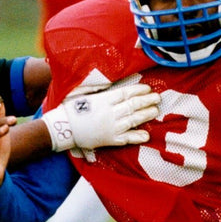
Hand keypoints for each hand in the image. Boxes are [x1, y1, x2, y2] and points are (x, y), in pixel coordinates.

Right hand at [42, 82, 160, 154]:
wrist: (62, 128)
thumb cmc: (70, 109)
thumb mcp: (82, 92)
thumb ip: (97, 87)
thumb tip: (108, 81)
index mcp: (103, 100)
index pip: (126, 93)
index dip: (139, 90)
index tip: (148, 88)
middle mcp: (110, 113)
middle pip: (133, 105)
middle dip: (147, 101)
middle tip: (158, 98)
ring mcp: (111, 127)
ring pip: (133, 120)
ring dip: (146, 115)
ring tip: (155, 111)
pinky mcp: (109, 140)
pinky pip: (126, 138)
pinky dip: (137, 137)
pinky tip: (146, 135)